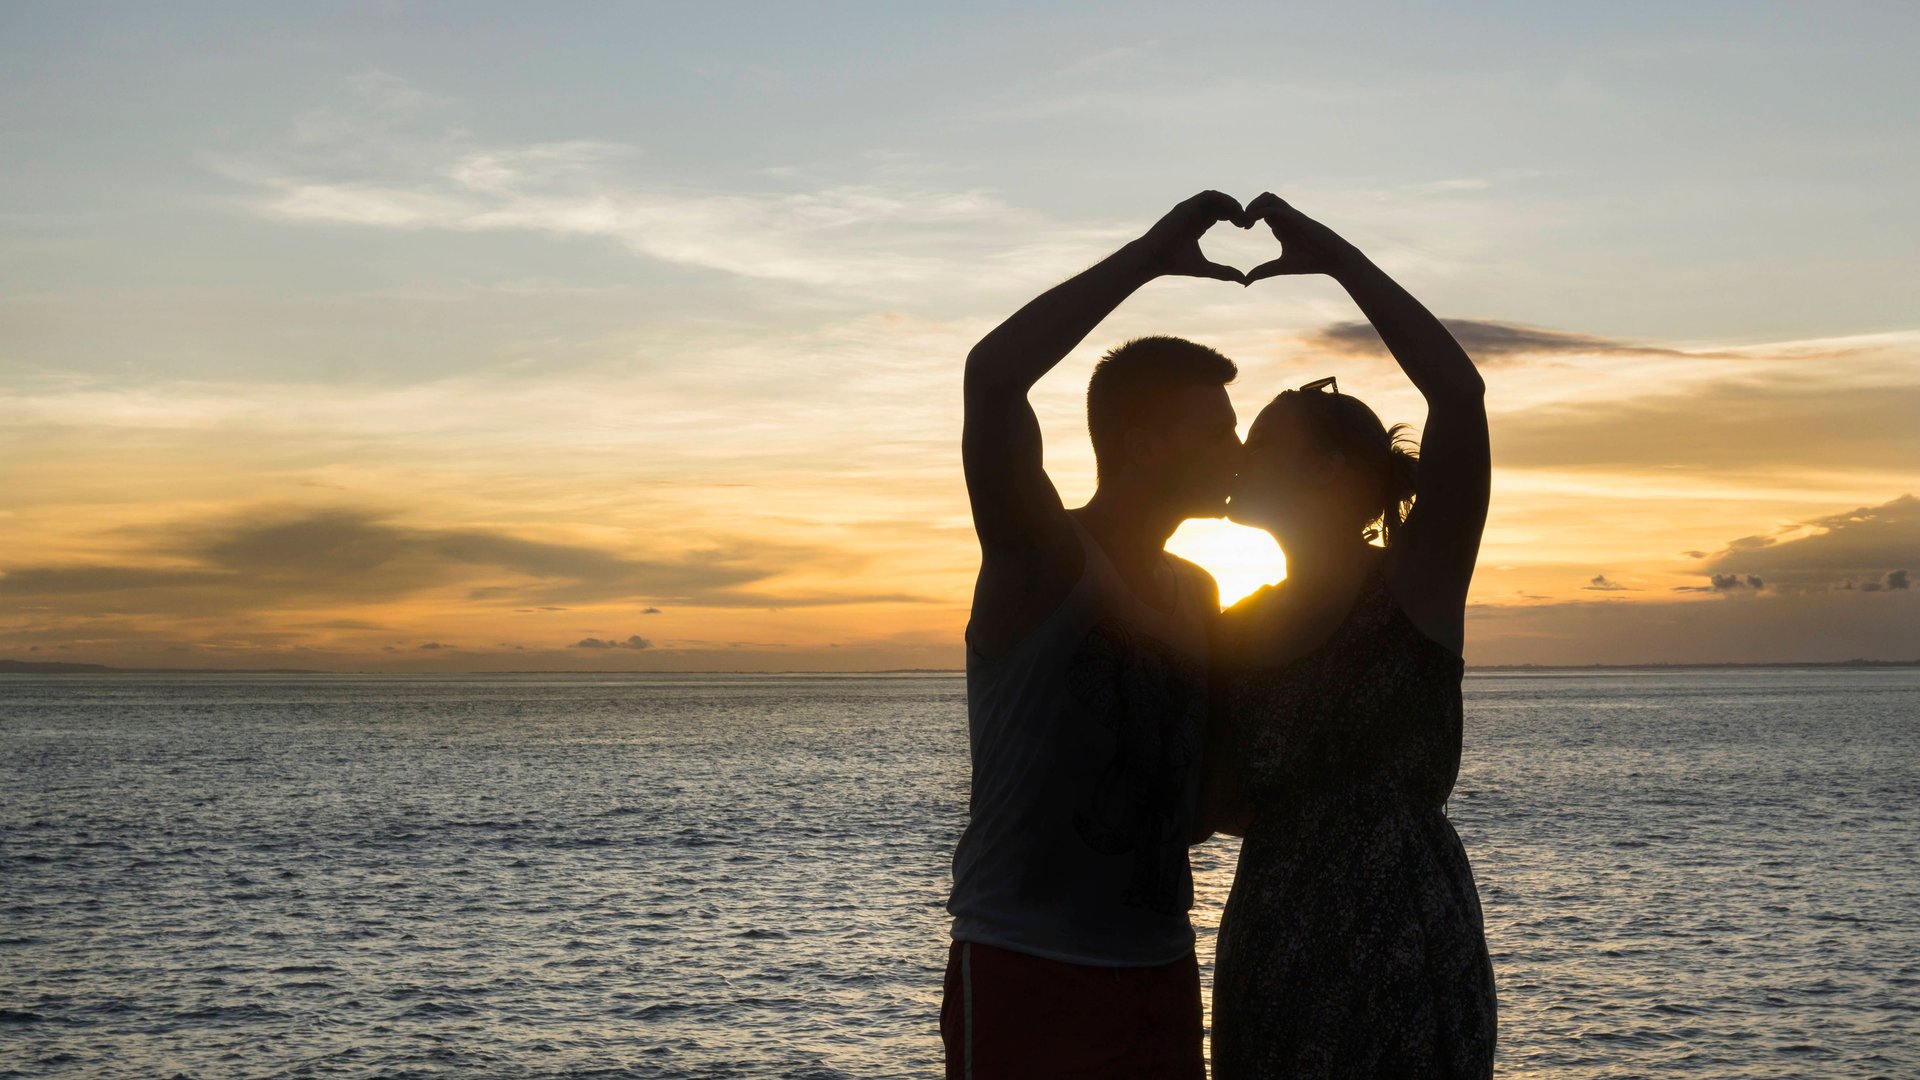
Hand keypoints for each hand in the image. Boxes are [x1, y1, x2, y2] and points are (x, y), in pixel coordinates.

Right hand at [1130, 190, 1254, 283]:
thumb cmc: (1175, 264)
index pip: (1221, 214)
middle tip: (1246, 222)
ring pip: (1216, 197)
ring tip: (1241, 215)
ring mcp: (1189, 209)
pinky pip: (1208, 195)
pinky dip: (1223, 199)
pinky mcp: (1186, 206)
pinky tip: (1232, 210)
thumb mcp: (1205, 268)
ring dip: (1231, 203)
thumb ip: (1224, 272)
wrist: (1153, 259)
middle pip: (1221, 205)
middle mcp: (1194, 215)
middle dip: (1237, 210)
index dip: (1236, 217)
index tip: (1246, 228)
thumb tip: (1243, 280)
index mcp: (1198, 226)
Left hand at [1243, 192, 1362, 281]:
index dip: (1248, 216)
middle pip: (1263, 199)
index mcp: (1281, 226)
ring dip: (1253, 205)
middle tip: (1240, 223)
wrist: (1334, 259)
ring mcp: (1290, 216)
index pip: (1261, 211)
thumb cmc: (1311, 262)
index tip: (1241, 228)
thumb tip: (1245, 283)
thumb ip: (1263, 272)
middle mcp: (1285, 218)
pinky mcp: (1295, 217)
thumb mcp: (1280, 267)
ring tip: (1246, 221)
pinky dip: (1258, 211)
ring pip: (1268, 197)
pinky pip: (1273, 206)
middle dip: (1248, 207)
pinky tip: (1251, 223)